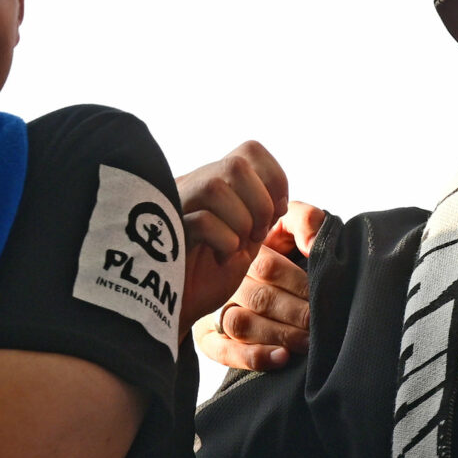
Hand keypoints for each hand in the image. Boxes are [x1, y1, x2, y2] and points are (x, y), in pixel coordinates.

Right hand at [178, 141, 287, 324]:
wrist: (174, 307)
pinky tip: (219, 258)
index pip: (251, 150)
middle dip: (259, 203)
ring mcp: (175, 204)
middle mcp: (193, 184)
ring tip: (237, 247)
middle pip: (235, 165)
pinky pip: (202, 220)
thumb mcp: (248, 239)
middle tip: (257, 234)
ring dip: (241, 222)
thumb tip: (294, 205)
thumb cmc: (210, 274)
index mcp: (215, 181)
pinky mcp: (162, 229)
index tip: (275, 214)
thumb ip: (267, 214)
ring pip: (216, 186)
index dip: (274, 179)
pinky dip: (224, 241)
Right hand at [194, 202, 324, 371]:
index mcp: (245, 250)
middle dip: (296, 314)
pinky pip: (222, 351)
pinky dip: (252, 357)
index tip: (323, 295)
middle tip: (321, 323)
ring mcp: (213, 310)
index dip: (298, 284)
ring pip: (241, 325)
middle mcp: (226, 279)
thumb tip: (310, 244)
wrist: (273, 287)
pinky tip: (281, 358)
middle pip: (259, 299)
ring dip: (278, 336)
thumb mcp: (292, 227)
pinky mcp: (206, 337)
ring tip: (308, 342)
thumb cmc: (286, 253)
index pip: (268, 268)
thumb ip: (306, 220)